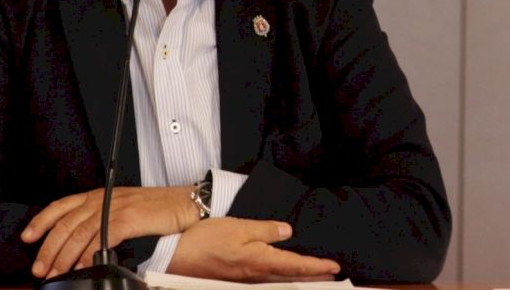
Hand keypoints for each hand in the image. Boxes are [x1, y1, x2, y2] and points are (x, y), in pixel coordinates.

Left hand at [22, 186, 196, 277]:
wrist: (189, 202)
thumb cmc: (161, 209)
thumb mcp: (127, 210)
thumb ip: (105, 222)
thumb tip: (85, 246)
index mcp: (101, 194)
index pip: (63, 205)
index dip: (42, 221)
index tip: (27, 237)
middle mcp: (105, 198)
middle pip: (67, 222)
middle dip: (49, 247)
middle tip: (40, 268)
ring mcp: (117, 206)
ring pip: (80, 231)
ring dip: (64, 255)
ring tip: (56, 273)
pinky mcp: (130, 217)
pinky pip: (102, 236)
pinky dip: (90, 253)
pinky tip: (84, 266)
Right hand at [167, 217, 340, 280]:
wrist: (174, 256)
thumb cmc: (204, 239)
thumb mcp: (238, 226)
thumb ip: (265, 230)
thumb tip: (287, 231)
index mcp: (261, 262)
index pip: (297, 266)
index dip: (317, 267)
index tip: (335, 267)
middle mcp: (256, 276)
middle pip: (291, 279)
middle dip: (313, 277)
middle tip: (333, 275)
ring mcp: (245, 282)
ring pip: (279, 283)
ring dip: (298, 279)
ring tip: (314, 276)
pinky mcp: (235, 281)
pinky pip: (265, 282)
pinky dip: (280, 279)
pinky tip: (282, 275)